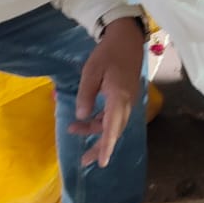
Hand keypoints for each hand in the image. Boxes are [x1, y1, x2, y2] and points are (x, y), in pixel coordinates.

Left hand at [70, 17, 143, 167]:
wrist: (127, 39)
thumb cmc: (108, 53)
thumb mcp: (91, 72)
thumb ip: (86, 95)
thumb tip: (82, 116)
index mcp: (118, 97)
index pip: (112, 128)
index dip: (106, 147)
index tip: (102, 163)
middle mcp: (127, 103)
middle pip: (115, 131)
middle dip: (101, 146)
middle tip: (85, 161)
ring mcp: (129, 100)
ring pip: (114, 124)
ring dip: (97, 131)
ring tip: (75, 129)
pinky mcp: (127, 97)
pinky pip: (116, 116)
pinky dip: (103, 122)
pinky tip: (89, 119)